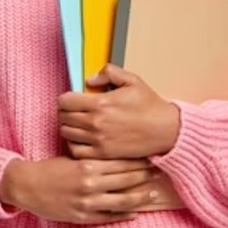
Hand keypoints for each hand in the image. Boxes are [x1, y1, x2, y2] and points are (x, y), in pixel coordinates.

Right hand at [0, 157, 158, 223]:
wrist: (27, 186)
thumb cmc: (50, 167)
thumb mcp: (71, 155)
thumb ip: (92, 154)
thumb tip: (114, 149)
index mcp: (88, 165)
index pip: (121, 162)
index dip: (138, 160)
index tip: (150, 157)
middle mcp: (90, 184)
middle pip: (126, 180)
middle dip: (144, 176)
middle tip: (158, 172)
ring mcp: (88, 202)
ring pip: (123, 201)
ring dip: (140, 197)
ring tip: (153, 193)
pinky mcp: (83, 216)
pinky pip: (109, 217)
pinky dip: (124, 215)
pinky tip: (135, 212)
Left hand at [57, 64, 180, 159]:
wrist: (165, 130)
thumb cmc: (149, 106)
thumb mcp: (132, 80)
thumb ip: (109, 73)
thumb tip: (90, 80)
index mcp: (100, 103)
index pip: (64, 100)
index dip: (66, 98)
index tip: (72, 98)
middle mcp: (96, 123)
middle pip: (63, 117)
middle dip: (65, 111)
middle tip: (75, 110)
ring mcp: (98, 140)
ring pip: (66, 133)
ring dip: (69, 127)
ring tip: (78, 123)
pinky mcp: (103, 154)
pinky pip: (75, 151)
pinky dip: (74, 144)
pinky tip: (82, 138)